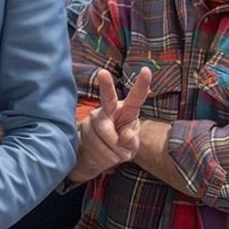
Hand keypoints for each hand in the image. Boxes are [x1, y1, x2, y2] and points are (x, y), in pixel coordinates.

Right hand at [69, 68, 152, 183]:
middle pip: (107, 97)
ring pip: (105, 134)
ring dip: (114, 150)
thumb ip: (131, 141)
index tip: (146, 70)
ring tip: (117, 155)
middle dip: (106, 85)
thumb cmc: (119, 148)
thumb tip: (126, 135)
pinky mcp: (82, 127)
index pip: (136, 98)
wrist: (95, 158)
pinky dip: (105, 155)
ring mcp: (94, 117)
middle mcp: (109, 109)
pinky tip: (106, 155)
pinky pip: (96, 143)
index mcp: (126, 110)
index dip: (142, 84)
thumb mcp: (131, 147)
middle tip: (103, 73)